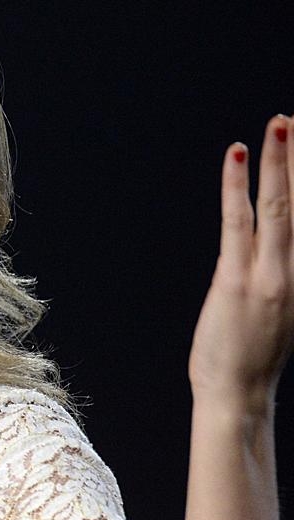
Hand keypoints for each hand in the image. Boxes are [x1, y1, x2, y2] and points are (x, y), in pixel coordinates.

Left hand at [189, 114, 292, 412]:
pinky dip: (237, 187)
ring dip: (281, 162)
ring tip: (281, 123)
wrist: (238, 396)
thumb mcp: (278, 307)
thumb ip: (280, 273)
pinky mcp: (238, 280)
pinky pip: (239, 223)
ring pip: (281, 206)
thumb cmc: (251, 354)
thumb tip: (269, 243)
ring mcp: (270, 274)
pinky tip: (238, 155)